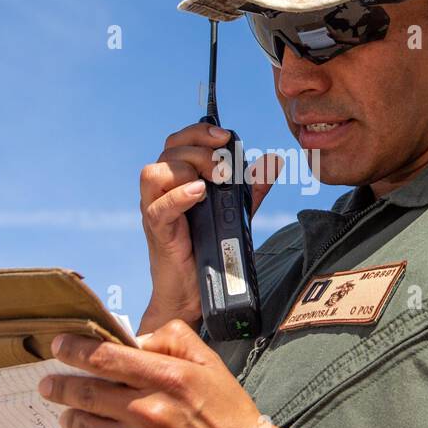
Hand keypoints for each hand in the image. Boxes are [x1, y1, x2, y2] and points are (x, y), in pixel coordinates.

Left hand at [39, 320, 272, 427]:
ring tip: (69, 413)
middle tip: (46, 384)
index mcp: (167, 378)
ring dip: (72, 417)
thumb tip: (133, 341)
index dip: (74, 350)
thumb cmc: (226, 412)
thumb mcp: (209, 362)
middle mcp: (149, 412)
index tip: (58, 346)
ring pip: (85, 427)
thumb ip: (171, 338)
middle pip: (85, 393)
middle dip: (59, 385)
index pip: (105, 358)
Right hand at [139, 123, 281, 331]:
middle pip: (169, 151)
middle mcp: (162, 192)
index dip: (199, 132)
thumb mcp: (235, 213)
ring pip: (154, 173)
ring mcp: (155, 211)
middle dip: (201, 151)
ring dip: (185, 169)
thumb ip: (250, 187)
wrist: (193, 295)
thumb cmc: (208, 252)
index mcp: (177, 181)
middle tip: (225, 169)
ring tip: (211, 182)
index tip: (225, 137)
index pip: (178, 142)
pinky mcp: (157, 233)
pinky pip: (159, 207)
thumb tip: (273, 161)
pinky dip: (179, 195)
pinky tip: (199, 193)